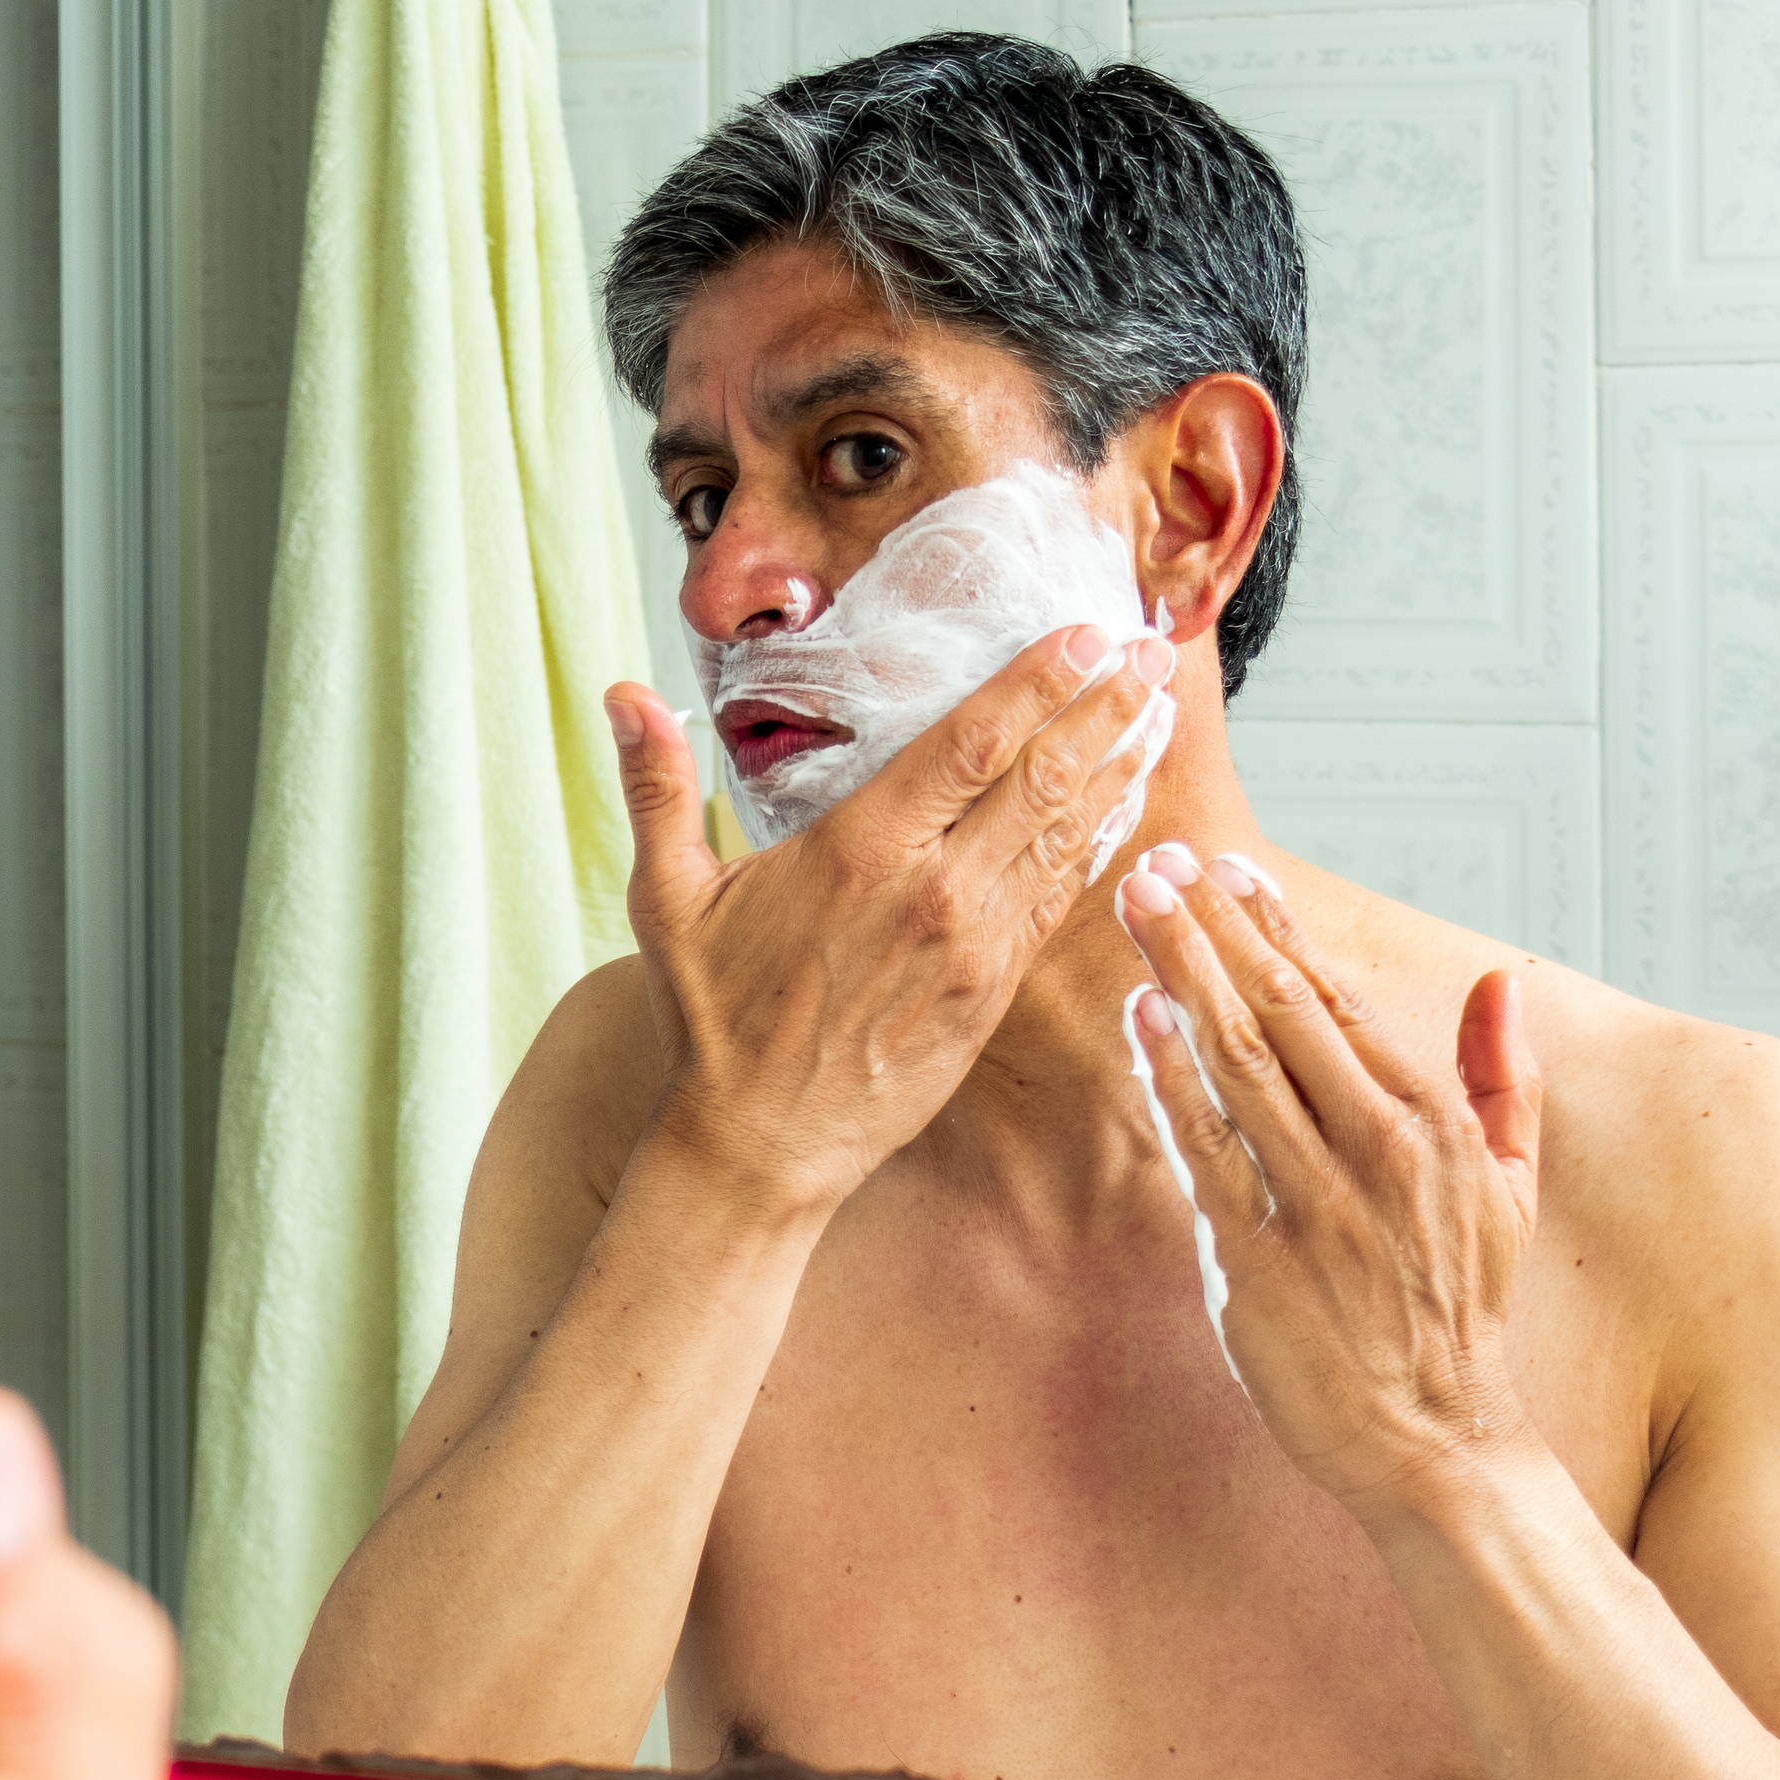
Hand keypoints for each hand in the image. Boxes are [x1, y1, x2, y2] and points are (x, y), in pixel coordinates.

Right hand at [608, 623, 1176, 1212]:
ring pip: (1064, 835)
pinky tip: (1123, 807)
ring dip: (1117, 765)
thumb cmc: (711, 1019)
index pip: (972, 742)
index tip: (1083, 633)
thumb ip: (657, 786)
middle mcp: (932, 889)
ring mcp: (973, 945)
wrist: (758, 1146)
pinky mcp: (990, 993)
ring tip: (1158, 709)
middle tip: (1152, 649)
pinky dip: (1098, 845)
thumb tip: (622, 693)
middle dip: (1104, 706)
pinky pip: (1056, 900)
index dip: (1037, 681)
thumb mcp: (666, 897)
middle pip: (1041, 776)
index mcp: (861, 849)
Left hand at [1114, 845, 1543, 1515]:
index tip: (1231, 868)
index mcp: (1430, 1125)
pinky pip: (1206, 1147)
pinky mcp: (1257, 1255)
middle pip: (1280, 1011)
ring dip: (1183, 974)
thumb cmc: (1460, 1311)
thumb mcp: (1510, 1190)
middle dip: (1214, 928)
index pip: (1338, 1001)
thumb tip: (1499, 981)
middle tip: (1158, 858)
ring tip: (1138, 903)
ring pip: (1239, 1061)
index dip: (1277, 929)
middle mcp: (1376, 1150)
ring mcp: (1315, 1200)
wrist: (1436, 1438)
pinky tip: (1141, 1015)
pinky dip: (1171, 1075)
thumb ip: (1501, 1082)